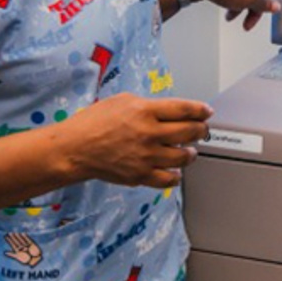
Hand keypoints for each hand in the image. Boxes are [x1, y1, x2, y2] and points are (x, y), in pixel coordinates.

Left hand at [3, 232, 43, 266]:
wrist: (34, 261)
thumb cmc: (26, 261)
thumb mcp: (18, 257)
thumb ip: (12, 254)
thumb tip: (5, 252)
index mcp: (18, 251)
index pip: (12, 244)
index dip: (9, 240)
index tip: (6, 236)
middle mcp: (22, 247)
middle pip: (16, 241)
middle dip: (13, 237)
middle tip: (9, 232)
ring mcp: (26, 245)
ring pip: (21, 240)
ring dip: (18, 236)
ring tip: (15, 232)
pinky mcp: (32, 244)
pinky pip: (28, 239)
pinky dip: (26, 236)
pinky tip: (23, 233)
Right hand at [61, 92, 212, 188]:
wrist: (74, 148)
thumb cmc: (93, 122)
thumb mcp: (122, 101)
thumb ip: (148, 105)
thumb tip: (169, 111)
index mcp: (145, 111)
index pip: (184, 109)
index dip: (200, 110)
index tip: (206, 112)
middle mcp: (149, 133)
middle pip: (189, 132)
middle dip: (201, 130)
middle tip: (201, 130)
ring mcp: (146, 156)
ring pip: (183, 157)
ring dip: (191, 153)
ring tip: (189, 151)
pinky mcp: (140, 175)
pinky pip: (168, 179)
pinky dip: (176, 175)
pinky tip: (175, 170)